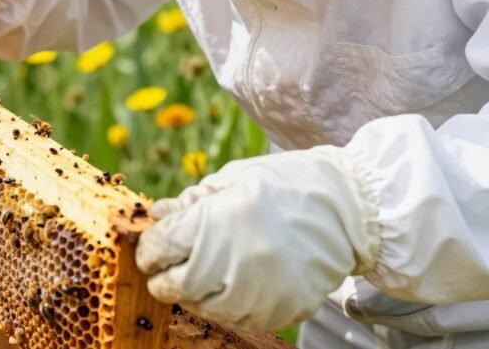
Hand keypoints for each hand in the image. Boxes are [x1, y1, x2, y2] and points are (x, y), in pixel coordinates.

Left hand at [136, 147, 379, 330]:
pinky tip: (233, 284)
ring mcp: (255, 293)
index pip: (158, 249)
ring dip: (193, 292)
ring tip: (206, 272)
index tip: (153, 246)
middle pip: (171, 285)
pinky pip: (235, 319)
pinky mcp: (277, 312)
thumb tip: (156, 217)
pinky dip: (225, 306)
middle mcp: (231, 262)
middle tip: (170, 264)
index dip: (149, 248)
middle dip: (162, 275)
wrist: (350, 210)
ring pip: (199, 307)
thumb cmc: (287, 185)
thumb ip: (190, 202)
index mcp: (214, 222)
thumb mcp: (232, 179)